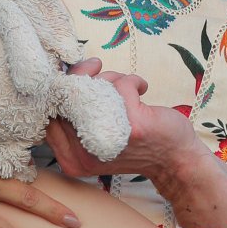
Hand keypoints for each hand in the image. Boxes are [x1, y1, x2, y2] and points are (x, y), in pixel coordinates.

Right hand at [45, 59, 196, 179]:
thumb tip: (69, 70)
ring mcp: (109, 138)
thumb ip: (78, 113)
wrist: (175, 160)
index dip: (60, 87)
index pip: (51, 114)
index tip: (77, 74)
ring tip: (125, 88)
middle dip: (84, 74)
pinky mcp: (133, 126)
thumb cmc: (136, 142)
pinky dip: (133, 80)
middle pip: (69, 97)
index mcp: (72, 158)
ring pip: (96, 86)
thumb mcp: (97, 135)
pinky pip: (122, 84)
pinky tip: (141, 89)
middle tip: (96, 67)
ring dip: (111, 78)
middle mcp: (85, 153)